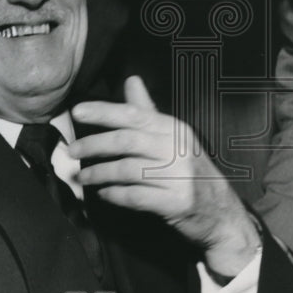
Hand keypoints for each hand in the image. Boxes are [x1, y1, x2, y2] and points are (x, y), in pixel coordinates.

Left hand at [69, 76, 259, 277]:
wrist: (221, 213)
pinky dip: (116, 195)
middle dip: (94, 145)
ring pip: (129, 170)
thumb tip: (131, 80)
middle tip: (71, 151)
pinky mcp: (178, 203)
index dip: (103, 112)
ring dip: (100, 173)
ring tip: (83, 177)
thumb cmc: (191, 172)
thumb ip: (149, 111)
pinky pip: (137, 197)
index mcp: (175, 129)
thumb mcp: (175, 138)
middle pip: (127, 141)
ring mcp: (180, 177)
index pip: (134, 115)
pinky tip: (104, 194)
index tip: (77, 112)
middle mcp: (179, 149)